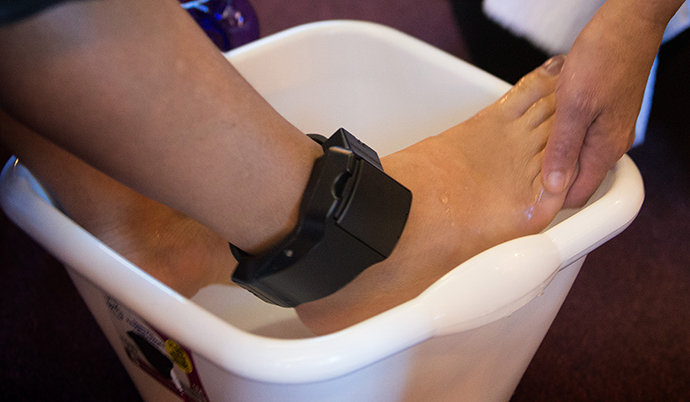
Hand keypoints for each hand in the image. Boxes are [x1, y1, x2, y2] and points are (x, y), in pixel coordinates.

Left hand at [542, 2, 666, 206]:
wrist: (628, 24)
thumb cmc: (603, 58)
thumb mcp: (574, 106)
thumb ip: (563, 148)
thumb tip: (553, 186)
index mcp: (605, 149)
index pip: (578, 194)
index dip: (551, 200)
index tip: (524, 198)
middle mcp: (611, 144)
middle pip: (577, 177)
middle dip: (550, 178)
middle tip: (517, 173)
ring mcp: (609, 128)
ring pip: (577, 155)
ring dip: (554, 155)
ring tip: (525, 149)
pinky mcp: (605, 113)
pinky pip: (580, 135)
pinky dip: (561, 135)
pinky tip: (544, 125)